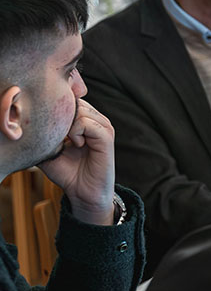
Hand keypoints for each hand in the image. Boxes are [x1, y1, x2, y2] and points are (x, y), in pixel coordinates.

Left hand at [37, 98, 115, 225]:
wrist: (83, 192)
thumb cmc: (67, 172)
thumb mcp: (48, 149)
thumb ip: (43, 133)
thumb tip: (23, 122)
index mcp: (85, 119)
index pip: (70, 98)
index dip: (57, 106)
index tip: (49, 124)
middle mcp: (96, 119)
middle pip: (74, 101)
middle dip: (61, 116)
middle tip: (58, 136)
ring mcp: (103, 126)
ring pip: (79, 110)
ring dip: (68, 126)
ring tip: (69, 142)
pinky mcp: (106, 136)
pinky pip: (86, 123)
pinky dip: (76, 133)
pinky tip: (77, 145)